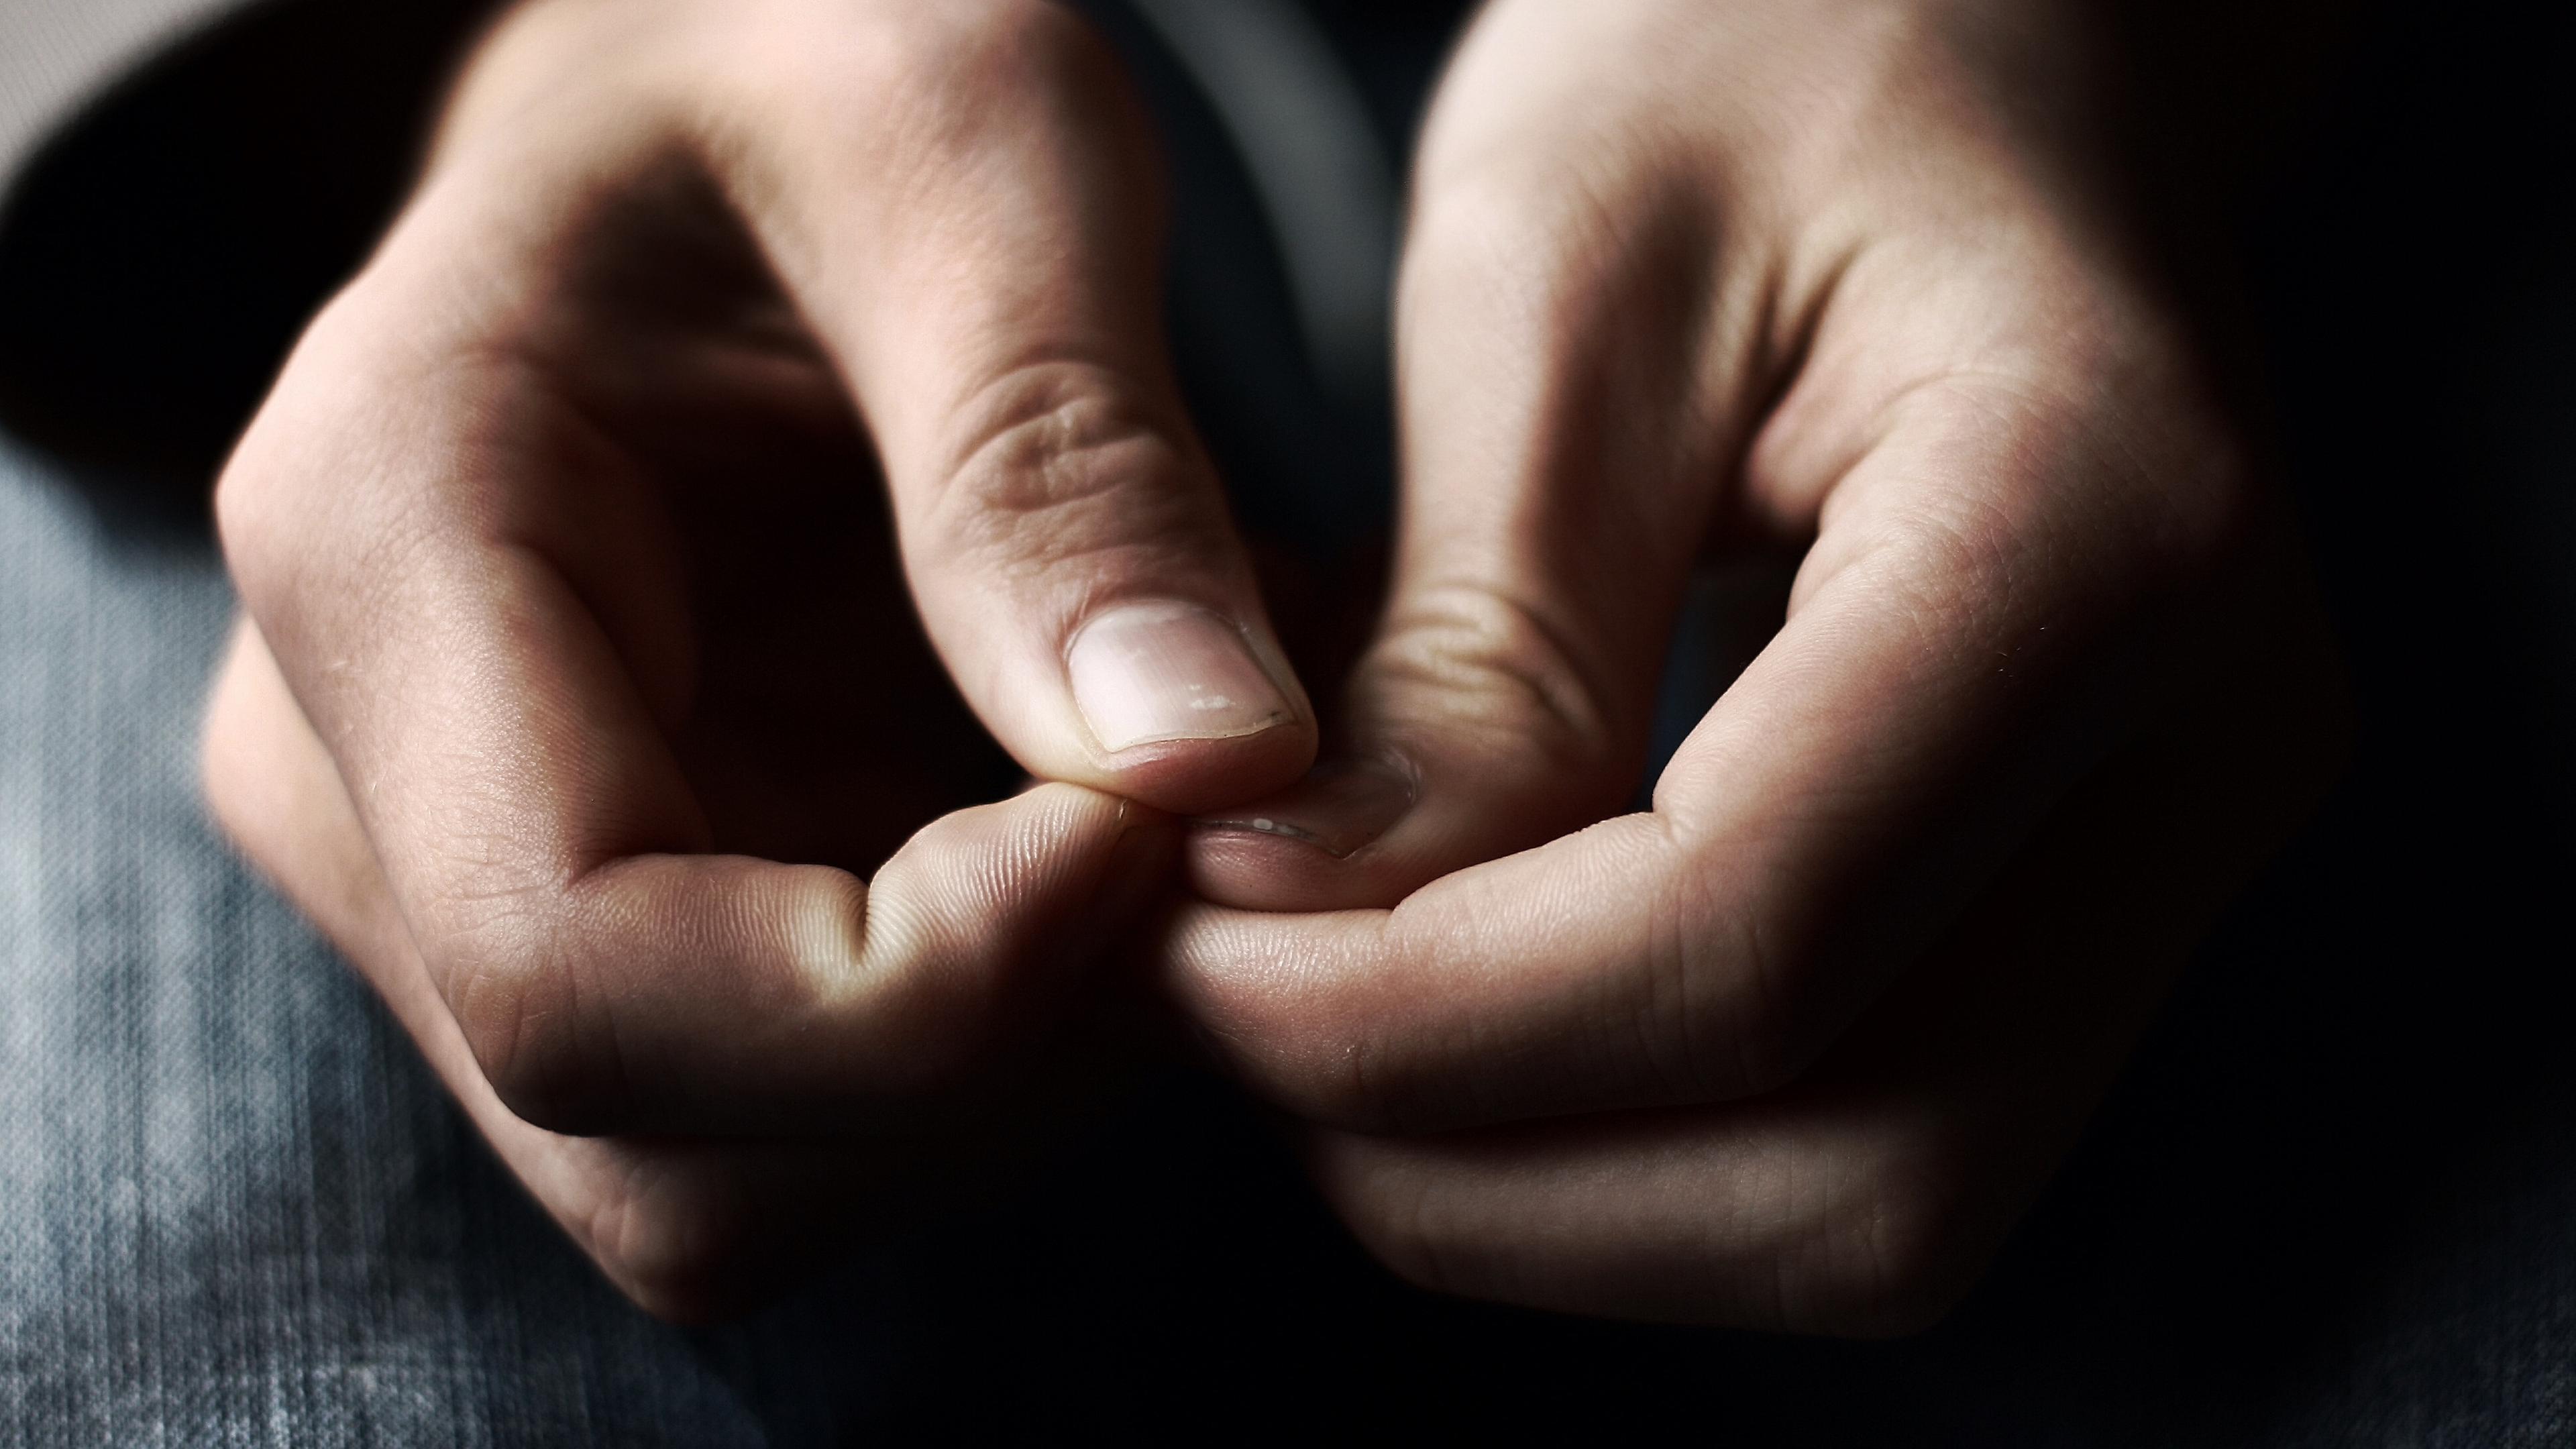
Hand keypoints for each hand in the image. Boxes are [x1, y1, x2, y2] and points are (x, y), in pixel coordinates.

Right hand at [204, 0, 1315, 1316]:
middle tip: (1189, 814)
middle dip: (990, 1053)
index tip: (1152, 827)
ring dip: (1023, 1055)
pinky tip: (1108, 817)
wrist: (709, 85)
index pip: (584, 976)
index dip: (913, 993)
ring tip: (1159, 790)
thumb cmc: (801, 36)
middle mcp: (373, 773)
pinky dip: (1018, 1021)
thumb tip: (1203, 769)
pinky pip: (832, 1106)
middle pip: (677, 1146)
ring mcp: (479, 866)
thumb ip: (1055, 445)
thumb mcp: (959, 132)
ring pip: (761, 1176)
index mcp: (383, 555)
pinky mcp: (624, 904)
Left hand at [1167, 0, 2343, 1332]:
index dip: (1417, 1019)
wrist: (1976, 22)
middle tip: (1232, 1012)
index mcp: (2095, 538)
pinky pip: (1866, 1138)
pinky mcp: (2082, 883)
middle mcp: (2200, 746)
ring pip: (1870, 1215)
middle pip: (1850, 1172)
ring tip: (1327, 1012)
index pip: (1742, 940)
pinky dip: (1626, 1137)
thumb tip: (1301, 933)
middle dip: (1479, 1156)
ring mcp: (2165, 842)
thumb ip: (1469, 638)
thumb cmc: (1776, 50)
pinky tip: (1457, 1002)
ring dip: (1548, 1183)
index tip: (1184, 952)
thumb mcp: (1559, 273)